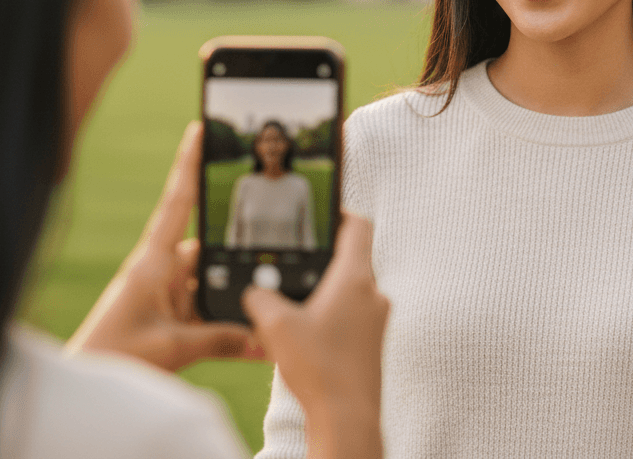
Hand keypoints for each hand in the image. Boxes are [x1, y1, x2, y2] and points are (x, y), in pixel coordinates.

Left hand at [66, 121, 263, 370]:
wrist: (84, 388)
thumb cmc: (114, 357)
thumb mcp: (172, 348)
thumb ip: (221, 339)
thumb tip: (263, 338)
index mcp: (152, 261)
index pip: (177, 202)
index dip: (188, 164)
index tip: (198, 129)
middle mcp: (160, 271)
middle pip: (207, 248)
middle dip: (235, 250)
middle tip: (270, 241)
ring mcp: (163, 295)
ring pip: (210, 281)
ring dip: (232, 295)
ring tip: (263, 305)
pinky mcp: (167, 319)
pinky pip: (205, 310)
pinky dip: (226, 321)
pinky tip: (251, 338)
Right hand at [243, 213, 388, 458]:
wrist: (347, 420)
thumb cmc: (319, 369)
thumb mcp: (276, 326)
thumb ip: (261, 298)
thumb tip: (254, 293)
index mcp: (356, 278)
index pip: (359, 225)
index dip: (340, 212)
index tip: (321, 213)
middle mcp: (374, 294)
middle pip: (354, 256)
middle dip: (326, 257)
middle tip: (300, 259)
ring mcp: (378, 320)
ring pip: (353, 288)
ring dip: (329, 288)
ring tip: (299, 298)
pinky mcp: (373, 343)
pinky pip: (354, 314)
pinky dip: (334, 313)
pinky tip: (309, 331)